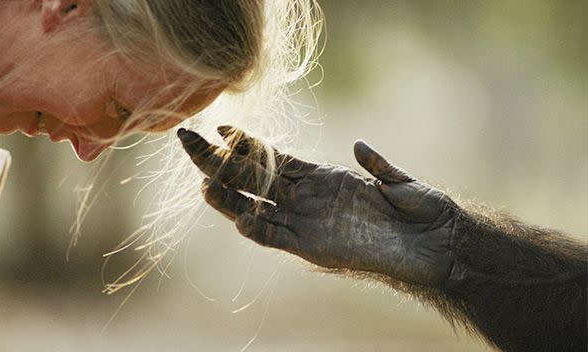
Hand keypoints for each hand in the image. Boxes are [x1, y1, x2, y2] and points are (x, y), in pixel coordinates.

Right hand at [177, 126, 459, 286]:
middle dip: (220, 161)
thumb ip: (375, 165)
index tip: (220, 126)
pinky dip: (260, 230)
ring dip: (231, 199)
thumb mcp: (397, 182)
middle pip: (254, 178)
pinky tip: (241, 219)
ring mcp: (308, 222)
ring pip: (258, 208)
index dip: (246, 144)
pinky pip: (279, 238)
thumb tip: (357, 145)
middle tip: (188, 141)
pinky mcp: (315, 247)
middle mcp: (308, 199)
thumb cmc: (421, 211)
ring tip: (203, 184)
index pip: (274, 158)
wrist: (438, 246)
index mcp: (322, 178)